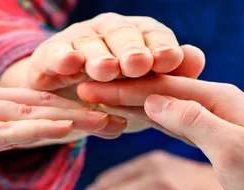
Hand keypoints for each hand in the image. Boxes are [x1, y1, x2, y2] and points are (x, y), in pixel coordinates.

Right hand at [0, 13, 204, 132]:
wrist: (69, 104)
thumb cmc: (118, 94)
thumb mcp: (146, 91)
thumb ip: (171, 76)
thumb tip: (194, 57)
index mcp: (138, 37)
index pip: (153, 36)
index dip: (161, 47)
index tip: (169, 61)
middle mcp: (108, 32)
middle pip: (122, 35)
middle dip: (131, 49)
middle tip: (138, 64)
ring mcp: (77, 41)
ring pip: (89, 44)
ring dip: (99, 56)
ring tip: (106, 70)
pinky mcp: (48, 56)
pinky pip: (54, 54)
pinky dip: (61, 57)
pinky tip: (69, 63)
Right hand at [0, 84, 117, 189]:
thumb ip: (7, 139)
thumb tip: (39, 138)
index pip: (46, 106)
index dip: (83, 111)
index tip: (116, 118)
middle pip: (48, 105)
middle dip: (89, 112)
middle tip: (127, 117)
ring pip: (31, 114)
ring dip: (73, 118)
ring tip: (107, 121)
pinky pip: (3, 131)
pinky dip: (35, 131)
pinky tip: (62, 129)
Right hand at [79, 75, 243, 189]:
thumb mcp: (232, 149)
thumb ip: (193, 121)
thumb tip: (155, 100)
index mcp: (220, 101)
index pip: (161, 89)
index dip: (124, 89)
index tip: (91, 88)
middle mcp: (218, 107)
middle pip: (161, 95)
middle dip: (123, 93)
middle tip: (87, 91)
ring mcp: (219, 125)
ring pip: (168, 110)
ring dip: (136, 107)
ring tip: (105, 103)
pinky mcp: (220, 145)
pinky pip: (179, 127)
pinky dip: (156, 123)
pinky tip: (143, 122)